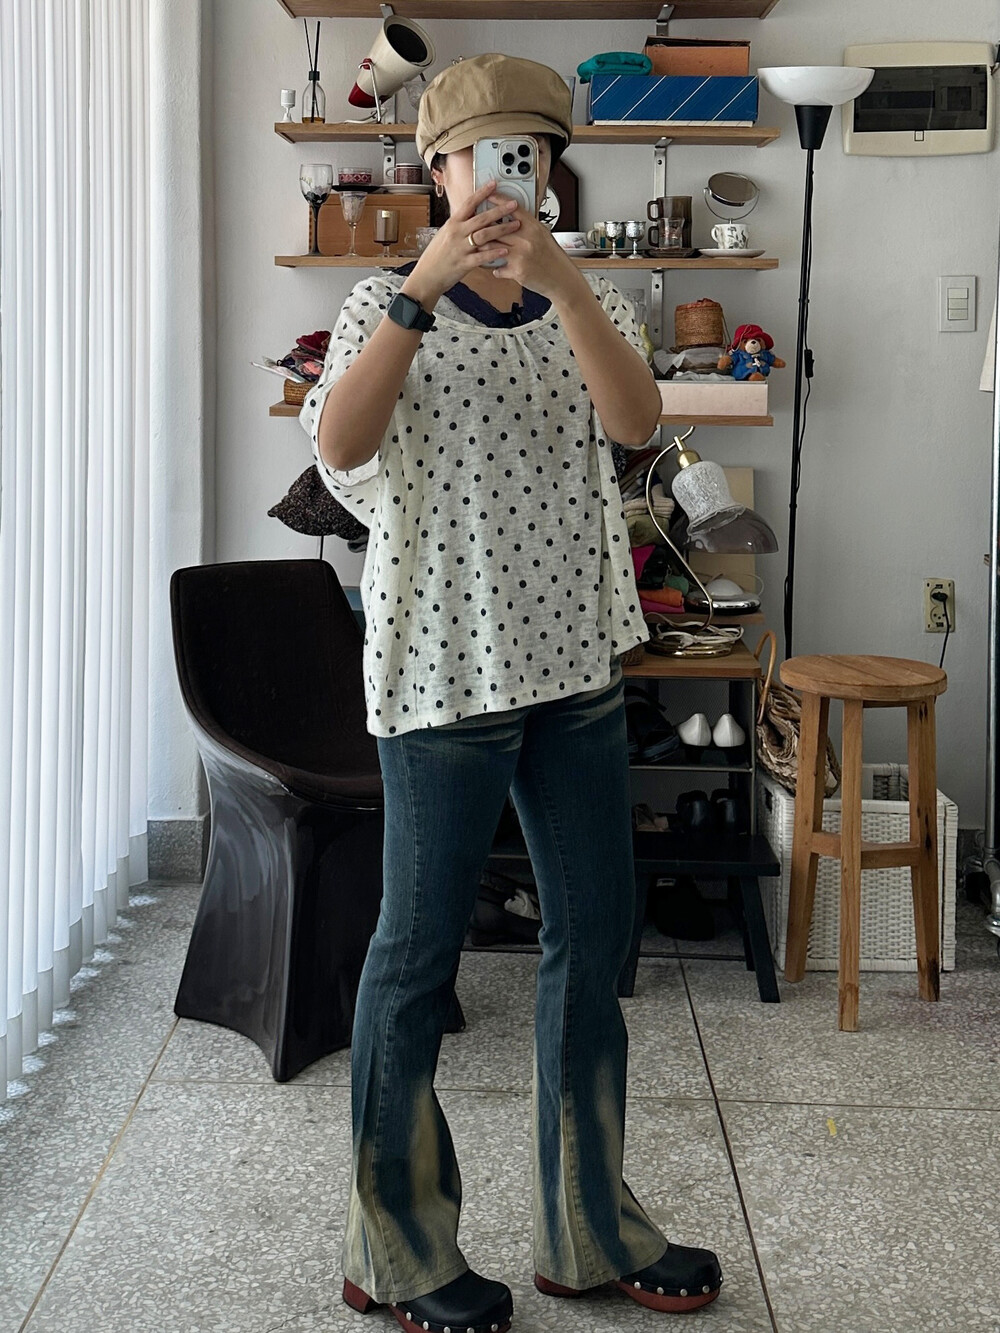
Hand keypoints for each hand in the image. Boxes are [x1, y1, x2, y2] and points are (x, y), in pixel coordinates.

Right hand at [400, 179, 519, 306]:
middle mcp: (457, 233)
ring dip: (502, 229)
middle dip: (499, 210)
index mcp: (452, 224)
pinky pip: (482, 257)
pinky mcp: (464, 264)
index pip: (469, 203)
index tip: (494, 184)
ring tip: (516, 225)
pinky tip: (506, 250)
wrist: (427, 276)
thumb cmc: (436, 256)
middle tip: (514, 204)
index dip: (482, 193)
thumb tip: (472, 214)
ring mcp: (460, 248)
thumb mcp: (445, 234)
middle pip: (481, 218)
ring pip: (484, 235)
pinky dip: (494, 253)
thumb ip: (459, 225)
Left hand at [485, 201, 583, 302]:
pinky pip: (497, 268)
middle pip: (496, 228)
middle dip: (484, 229)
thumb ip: (528, 226)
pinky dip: (496, 269)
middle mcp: (526, 239)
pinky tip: (497, 268)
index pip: (513, 209)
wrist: (561, 278)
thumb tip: (514, 217)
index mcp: (533, 227)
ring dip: (484, 248)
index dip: (499, 200)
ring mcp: (520, 255)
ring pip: (491, 247)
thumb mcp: (544, 234)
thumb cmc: (553, 257)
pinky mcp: (517, 271)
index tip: (488, 195)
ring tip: (481, 248)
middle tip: (476, 228)